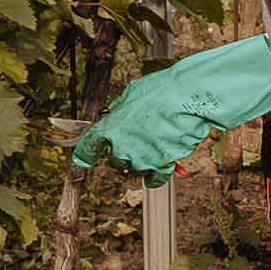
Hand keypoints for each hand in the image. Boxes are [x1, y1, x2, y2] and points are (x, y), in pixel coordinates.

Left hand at [71, 36, 270, 183]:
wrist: (189, 97)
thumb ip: (119, 110)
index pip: (87, 148)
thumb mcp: (131, 93)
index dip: (82, 156)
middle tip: (136, 140)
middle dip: (122, 153)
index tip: (81, 161)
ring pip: (135, 168)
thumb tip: (115, 115)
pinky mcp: (162, 164)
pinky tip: (157, 172)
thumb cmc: (162, 90)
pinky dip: (154, 178)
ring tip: (155, 143)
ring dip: (142, 160)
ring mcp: (142, 158)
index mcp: (109, 129)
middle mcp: (122, 147)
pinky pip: (153, 179)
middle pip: (114, 161)